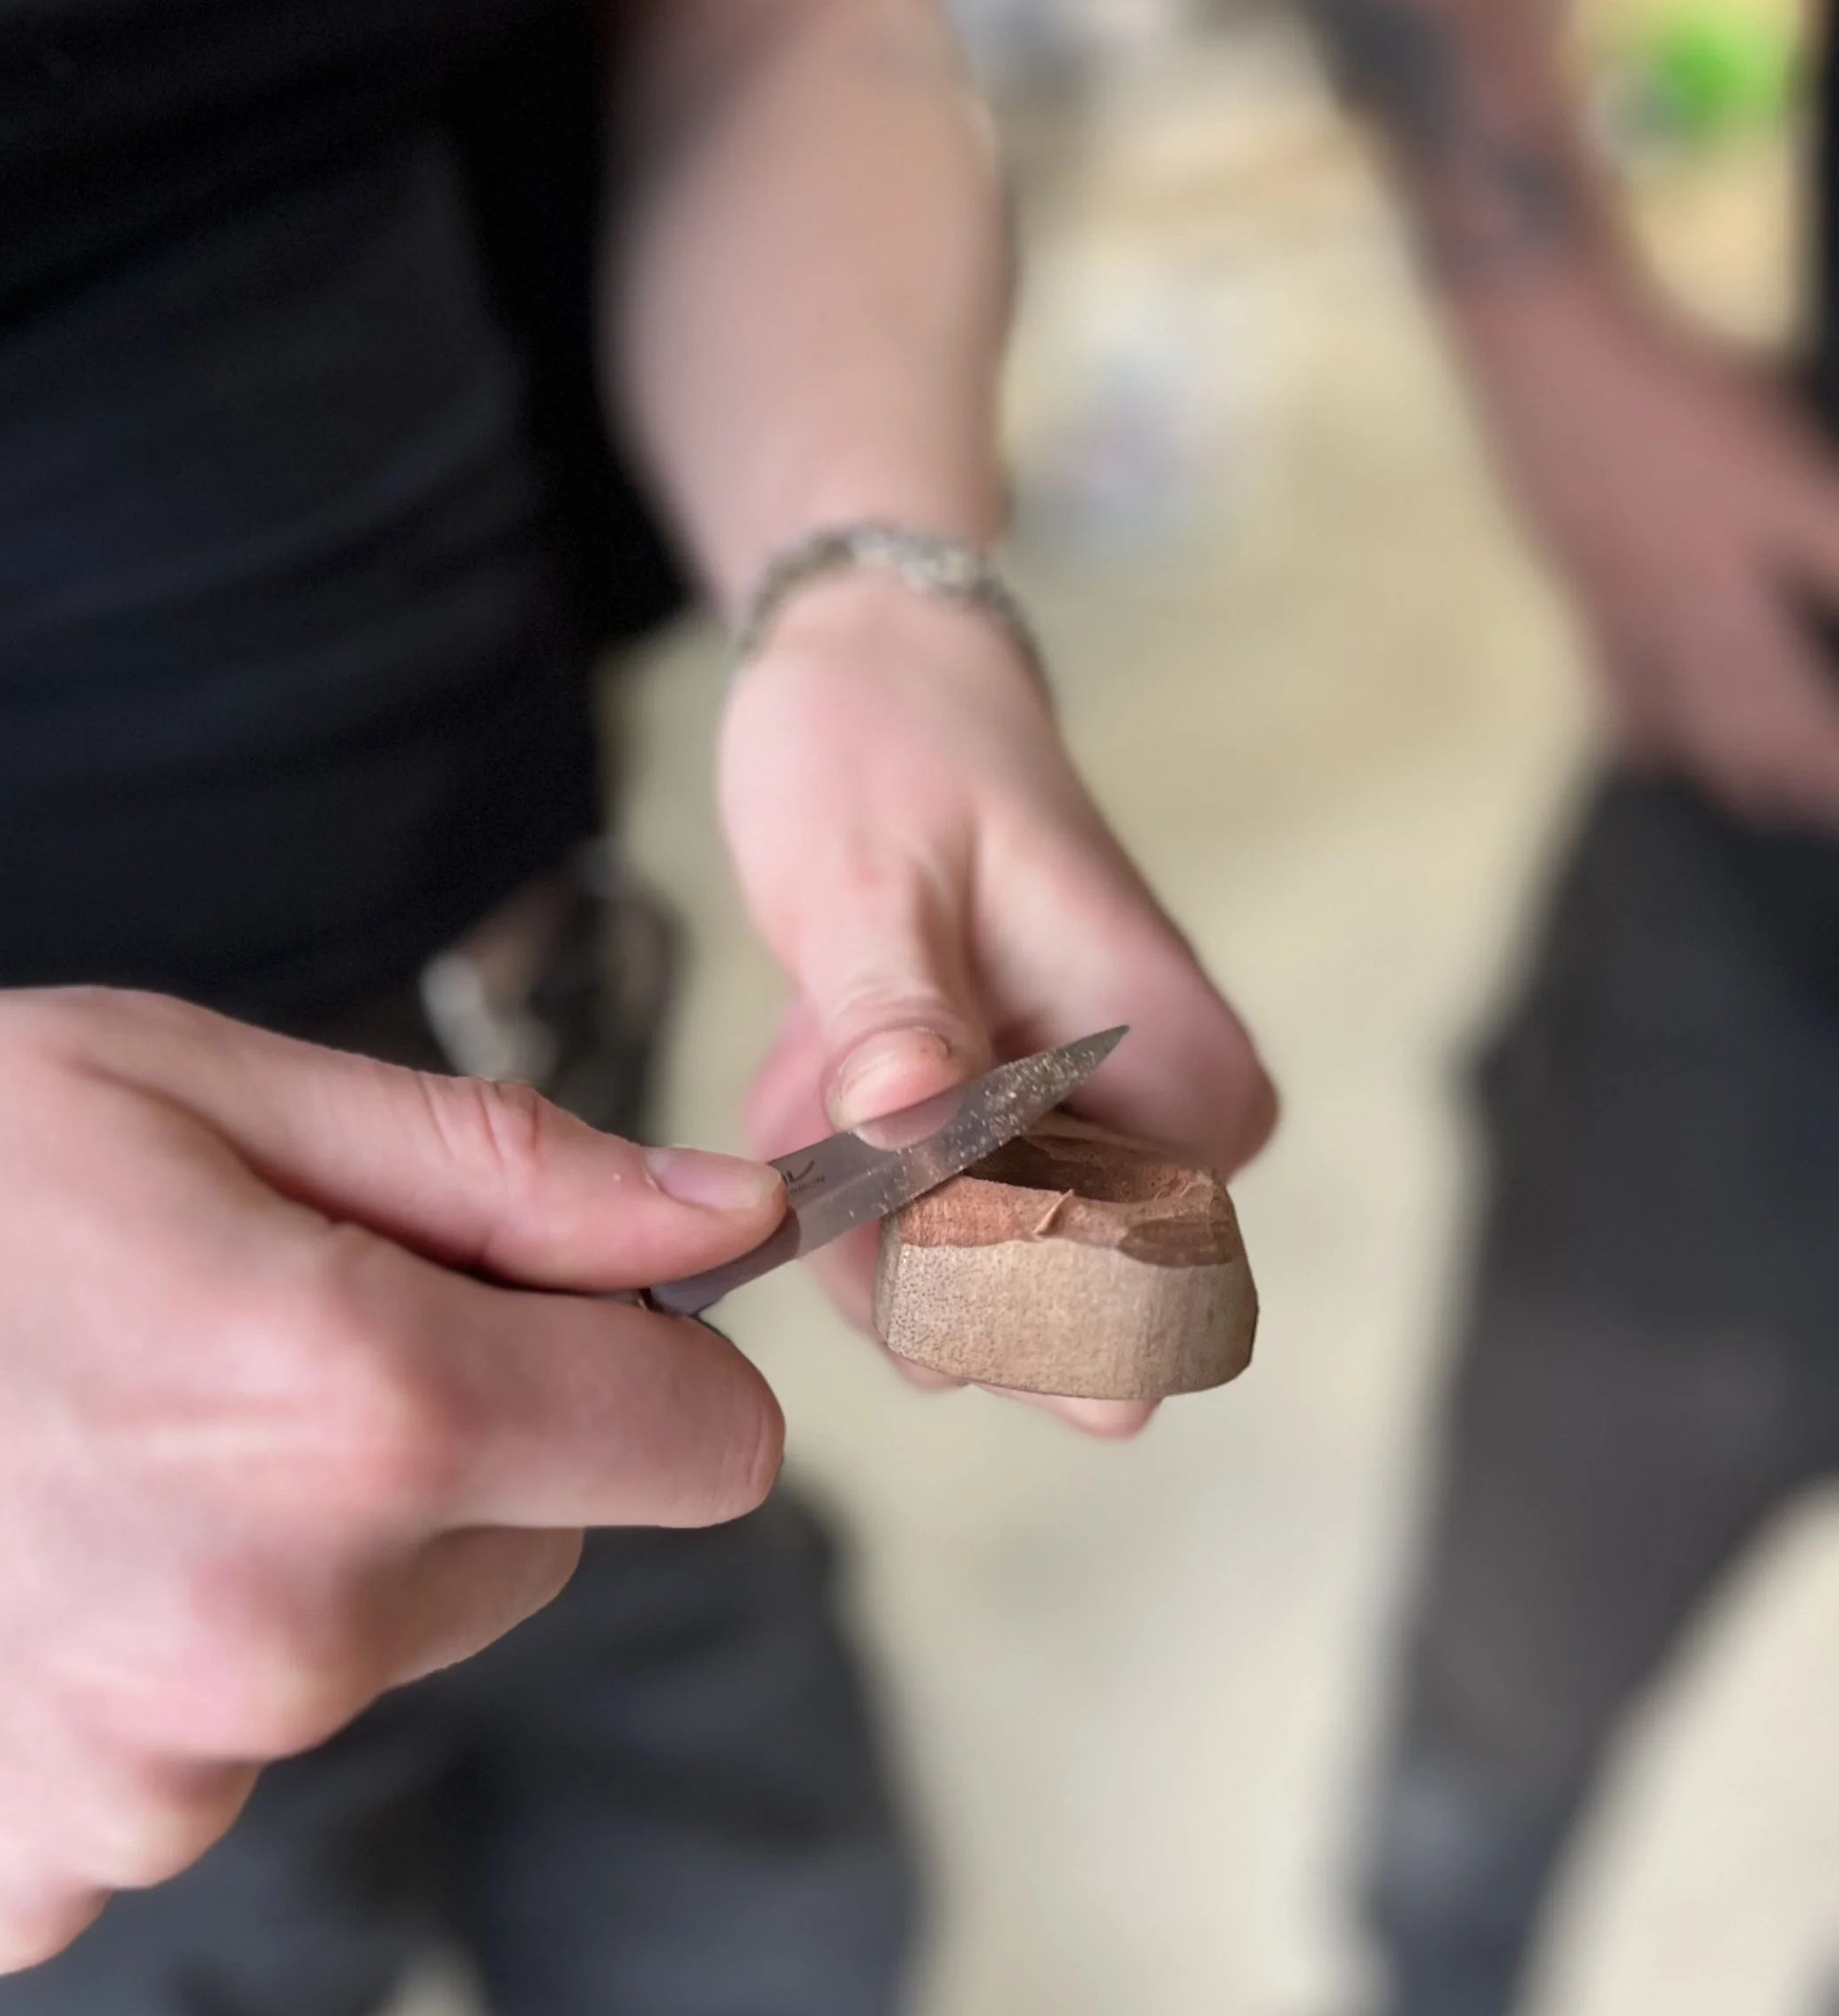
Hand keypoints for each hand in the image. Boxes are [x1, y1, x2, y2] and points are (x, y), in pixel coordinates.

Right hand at [0, 980, 786, 1970]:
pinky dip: (104, 1687)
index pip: (703, 1451)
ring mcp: (147, 1797)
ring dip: (256, 1571)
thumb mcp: (149, 1068)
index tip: (543, 1317)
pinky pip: (168, 1778)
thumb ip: (489, 1168)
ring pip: (338, 1667)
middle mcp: (282, 1641)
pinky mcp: (22, 1890)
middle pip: (523, 1558)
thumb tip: (724, 1221)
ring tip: (24, 1447)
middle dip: (430, 1453)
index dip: (640, 1364)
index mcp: (350, 1411)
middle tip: (193, 1342)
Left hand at [717, 572, 1276, 1431]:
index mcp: (1189, 1093)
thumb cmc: (893, 754)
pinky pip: (904, 1252)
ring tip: (826, 1044)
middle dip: (871, 1231)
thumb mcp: (867, 875)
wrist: (887, 685)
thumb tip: (908, 1123)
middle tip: (830, 1066)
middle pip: (1012, 1330)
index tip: (873, 1149)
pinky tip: (826, 1063)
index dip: (954, 1277)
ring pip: (938, 1305)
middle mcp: (1175, 1156)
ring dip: (835, 1200)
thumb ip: (892, 1015)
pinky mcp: (1026, 1170)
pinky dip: (831, 1180)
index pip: (1108, 1311)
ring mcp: (1102, 1172)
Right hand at [1458, 268, 1838, 822]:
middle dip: (1800, 772)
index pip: (1812, 675)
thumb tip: (1834, 576)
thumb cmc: (1677, 389)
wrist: (1551, 355)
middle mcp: (1694, 608)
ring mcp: (1635, 608)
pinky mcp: (1592, 593)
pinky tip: (1652, 757)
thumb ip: (1826, 534)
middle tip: (1824, 810)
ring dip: (1732, 767)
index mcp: (1751, 571)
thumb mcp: (1786, 458)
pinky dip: (1644, 732)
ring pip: (1691, 713)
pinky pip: (1621, 685)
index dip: (1829, 742)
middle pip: (1758, 716)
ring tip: (1761, 803)